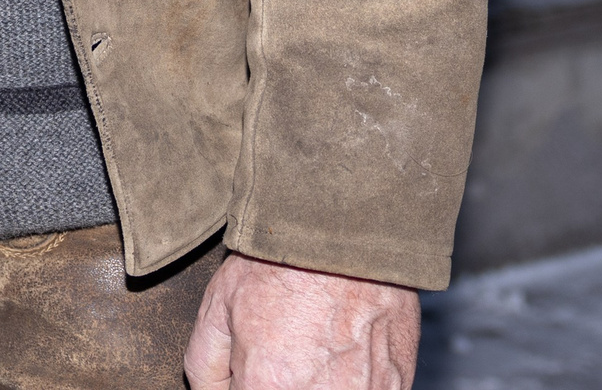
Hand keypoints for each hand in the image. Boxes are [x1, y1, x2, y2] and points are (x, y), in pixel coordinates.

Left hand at [184, 252, 419, 389]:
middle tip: (285, 346)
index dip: (244, 382)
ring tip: (314, 343)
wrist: (347, 227)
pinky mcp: (396, 384)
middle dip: (278, 381)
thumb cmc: (282, 262)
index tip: (252, 363)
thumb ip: (204, 367)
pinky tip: (344, 345)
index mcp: (268, 387)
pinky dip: (353, 379)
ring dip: (319, 381)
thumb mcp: (218, 305)